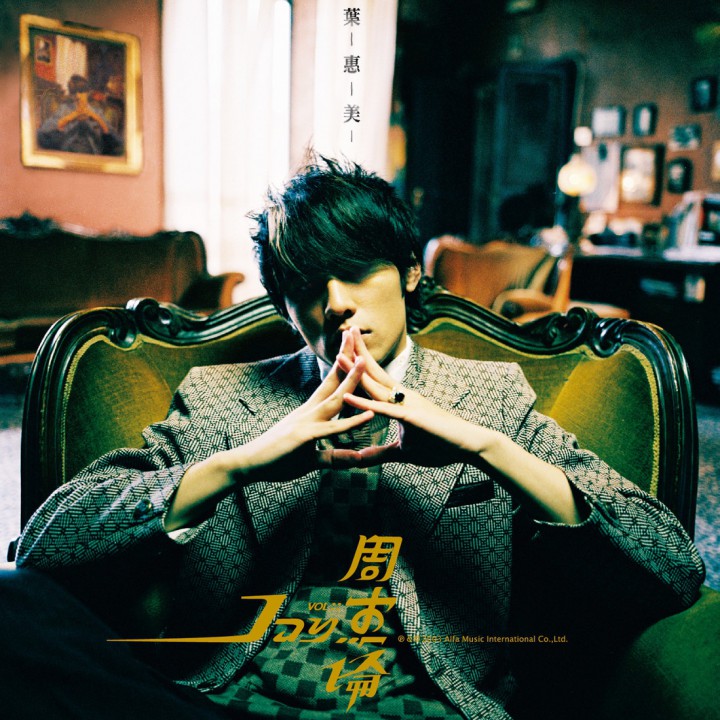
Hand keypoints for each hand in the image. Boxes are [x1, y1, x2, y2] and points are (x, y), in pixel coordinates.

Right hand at [165, 332, 375, 529]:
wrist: (248, 464)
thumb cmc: (278, 459)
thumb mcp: (312, 458)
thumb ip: (334, 456)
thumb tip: (355, 457)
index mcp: (311, 411)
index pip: (329, 382)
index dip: (342, 363)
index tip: (351, 345)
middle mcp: (309, 411)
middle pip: (332, 380)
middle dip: (345, 356)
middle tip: (356, 332)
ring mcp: (307, 422)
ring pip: (335, 399)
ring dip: (350, 380)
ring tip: (365, 362)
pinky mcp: (305, 437)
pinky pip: (332, 428)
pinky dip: (351, 422)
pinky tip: (368, 414)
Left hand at [337, 328, 490, 466]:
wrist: (469, 445)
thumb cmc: (440, 446)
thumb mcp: (403, 452)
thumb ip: (380, 453)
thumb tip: (361, 458)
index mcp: (400, 399)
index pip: (376, 377)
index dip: (360, 362)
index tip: (344, 348)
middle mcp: (403, 395)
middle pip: (374, 371)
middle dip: (357, 353)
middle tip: (342, 333)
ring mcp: (407, 403)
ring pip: (376, 385)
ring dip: (355, 371)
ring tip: (337, 356)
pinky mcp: (411, 416)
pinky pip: (384, 408)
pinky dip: (364, 402)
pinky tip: (347, 396)